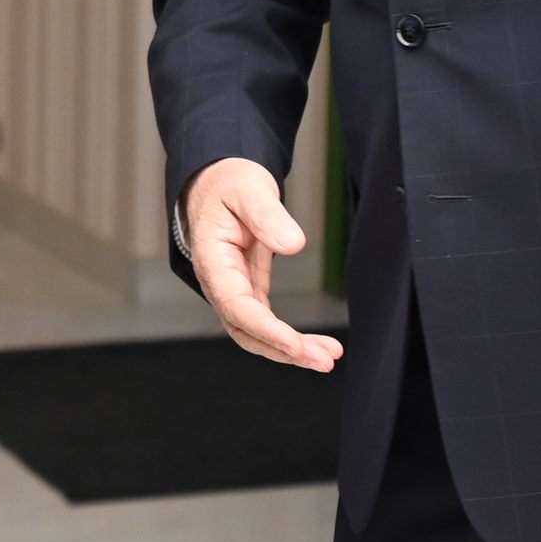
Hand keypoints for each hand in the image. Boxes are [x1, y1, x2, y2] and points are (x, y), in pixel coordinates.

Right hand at [182, 158, 340, 371]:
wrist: (216, 182)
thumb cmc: (227, 184)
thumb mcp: (247, 189)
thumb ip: (267, 215)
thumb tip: (294, 244)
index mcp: (212, 261)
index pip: (236, 306)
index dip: (266, 329)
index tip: (295, 344)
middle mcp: (219, 283)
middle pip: (247, 330)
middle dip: (283, 351)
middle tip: (324, 360)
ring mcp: (234, 289)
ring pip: (257, 333)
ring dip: (290, 351)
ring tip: (328, 357)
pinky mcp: (249, 289)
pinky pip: (266, 322)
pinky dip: (288, 338)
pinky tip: (314, 346)